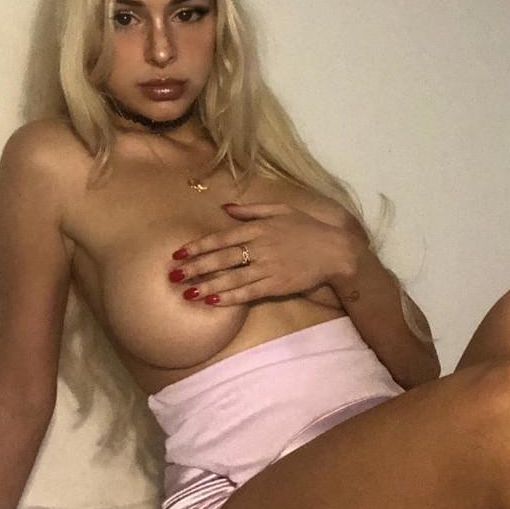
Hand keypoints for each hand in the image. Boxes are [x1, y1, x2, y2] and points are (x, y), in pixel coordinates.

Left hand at [168, 202, 358, 305]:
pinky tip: (213, 301)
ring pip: (231, 277)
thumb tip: (225, 208)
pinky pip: (248, 292)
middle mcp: (260, 247)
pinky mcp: (276, 285)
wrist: (335, 250)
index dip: (198, 246)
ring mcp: (268, 267)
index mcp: (258, 228)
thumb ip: (251, 210)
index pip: (221, 238)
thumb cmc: (307, 228)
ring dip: (207, 285)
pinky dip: (230, 297)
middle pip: (221, 258)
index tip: (179, 253)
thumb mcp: (281, 210)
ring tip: (187, 293)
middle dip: (195, 267)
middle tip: (174, 275)